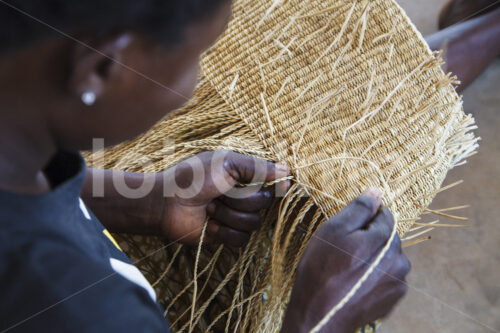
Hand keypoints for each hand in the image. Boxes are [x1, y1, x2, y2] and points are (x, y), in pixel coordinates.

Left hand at [161, 150, 289, 246]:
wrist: (167, 203)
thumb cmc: (194, 178)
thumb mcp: (227, 163)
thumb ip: (258, 167)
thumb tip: (287, 170)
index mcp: (242, 176)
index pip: (271, 183)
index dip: (277, 186)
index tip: (282, 186)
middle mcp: (241, 196)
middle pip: (264, 204)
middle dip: (241, 199)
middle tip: (220, 193)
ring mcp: (233, 216)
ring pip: (253, 223)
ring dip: (229, 214)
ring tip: (210, 207)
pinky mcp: (225, 235)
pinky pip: (241, 239)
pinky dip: (224, 231)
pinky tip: (209, 224)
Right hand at [282, 188, 409, 332]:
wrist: (321, 315)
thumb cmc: (322, 270)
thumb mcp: (334, 230)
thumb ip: (358, 209)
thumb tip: (377, 191)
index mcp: (387, 240)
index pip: (384, 215)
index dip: (365, 217)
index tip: (347, 228)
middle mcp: (400, 260)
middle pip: (387, 237)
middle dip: (369, 238)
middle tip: (343, 249)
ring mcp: (398, 282)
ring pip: (387, 258)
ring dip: (373, 257)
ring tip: (348, 268)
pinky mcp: (393, 299)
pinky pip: (386, 277)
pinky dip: (374, 275)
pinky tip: (355, 281)